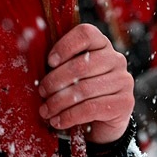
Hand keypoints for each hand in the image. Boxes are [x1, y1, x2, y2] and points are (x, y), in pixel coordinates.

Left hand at [38, 24, 133, 143]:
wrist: (102, 122)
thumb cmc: (80, 91)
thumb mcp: (69, 73)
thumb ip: (58, 63)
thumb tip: (32, 59)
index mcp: (101, 44)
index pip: (85, 34)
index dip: (65, 46)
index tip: (49, 62)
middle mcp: (116, 59)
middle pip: (81, 65)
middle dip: (55, 81)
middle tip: (41, 92)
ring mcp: (123, 81)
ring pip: (84, 89)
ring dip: (58, 102)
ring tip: (45, 111)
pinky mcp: (124, 103)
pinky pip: (91, 108)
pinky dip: (69, 116)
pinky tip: (57, 121)